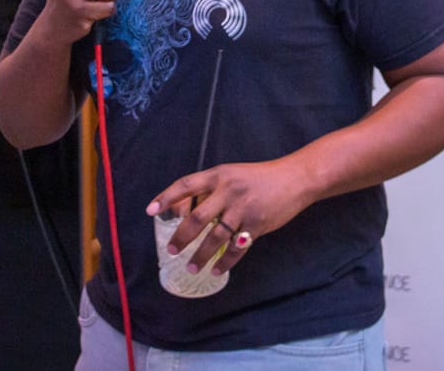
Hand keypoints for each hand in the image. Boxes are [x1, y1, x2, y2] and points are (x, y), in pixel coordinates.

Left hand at [146, 158, 310, 275]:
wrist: (293, 179)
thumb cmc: (259, 177)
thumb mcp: (232, 174)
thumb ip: (211, 190)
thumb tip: (186, 211)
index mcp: (218, 175)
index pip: (186, 185)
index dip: (166, 197)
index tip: (150, 210)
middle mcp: (228, 191)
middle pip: (197, 217)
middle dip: (181, 236)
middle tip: (171, 250)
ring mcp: (243, 209)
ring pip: (214, 237)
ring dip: (200, 254)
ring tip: (191, 267)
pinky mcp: (257, 224)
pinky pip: (236, 248)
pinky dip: (225, 262)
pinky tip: (216, 269)